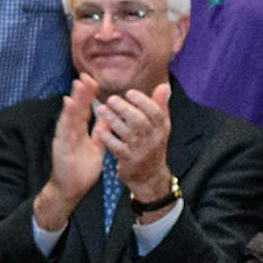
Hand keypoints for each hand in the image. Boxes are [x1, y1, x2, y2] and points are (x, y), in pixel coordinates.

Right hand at [37, 75, 103, 227]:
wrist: (70, 189)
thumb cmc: (80, 170)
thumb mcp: (95, 147)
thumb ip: (100, 133)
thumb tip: (108, 118)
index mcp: (78, 131)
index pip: (83, 109)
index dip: (87, 95)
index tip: (91, 79)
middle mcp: (70, 132)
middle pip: (76, 109)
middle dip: (81, 92)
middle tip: (85, 75)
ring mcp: (64, 138)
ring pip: (70, 115)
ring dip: (74, 99)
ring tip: (78, 83)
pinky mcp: (61, 146)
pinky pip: (65, 129)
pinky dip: (66, 115)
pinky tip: (69, 104)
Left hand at [93, 84, 173, 203]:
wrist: (149, 176)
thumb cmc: (151, 145)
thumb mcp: (159, 127)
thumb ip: (159, 106)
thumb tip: (163, 86)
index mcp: (162, 128)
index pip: (156, 112)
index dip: (143, 101)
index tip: (129, 92)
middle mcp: (153, 139)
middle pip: (140, 121)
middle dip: (125, 109)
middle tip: (111, 99)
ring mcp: (141, 151)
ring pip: (126, 132)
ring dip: (112, 120)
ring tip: (101, 109)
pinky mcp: (129, 161)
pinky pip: (117, 147)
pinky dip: (107, 137)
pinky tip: (99, 129)